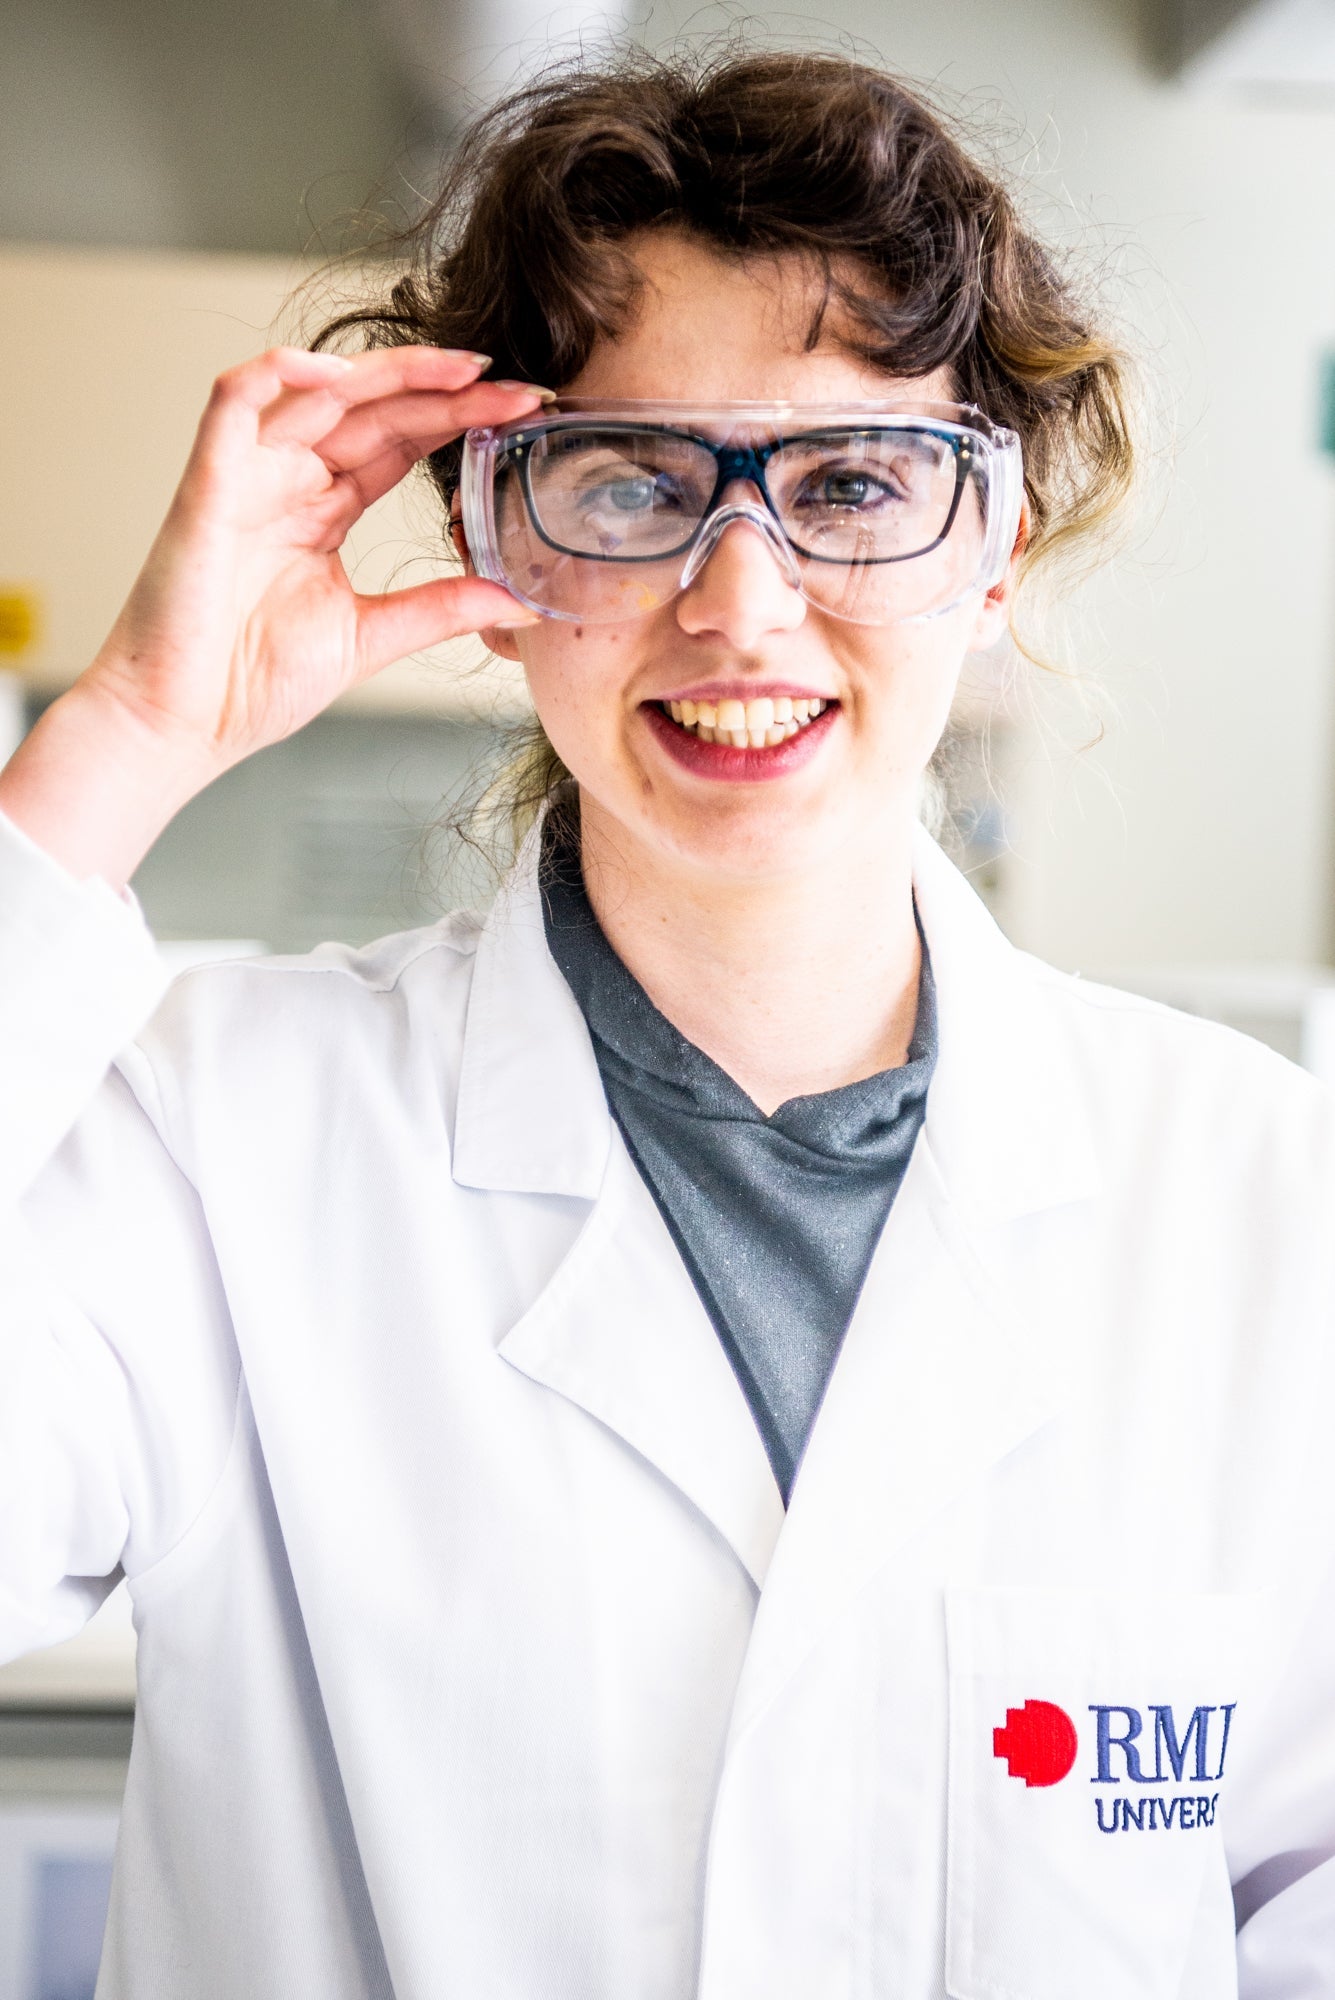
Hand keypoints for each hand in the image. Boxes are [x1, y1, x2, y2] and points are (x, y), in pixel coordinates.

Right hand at [82, 343, 543, 770]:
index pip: (399, 443)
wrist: (182, 723)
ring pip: (320, 392)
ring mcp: (249, 476)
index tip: (521, 416)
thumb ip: (442, 609)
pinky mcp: (209, 481)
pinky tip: (340, 374)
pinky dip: (281, 373)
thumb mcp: (373, 635)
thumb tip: (518, 603)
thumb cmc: (251, 684)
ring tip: (462, 371)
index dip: (457, 422)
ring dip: (392, 373)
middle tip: (514, 387)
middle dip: (445, 392)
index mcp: (324, 512)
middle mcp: (288, 482)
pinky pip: (235, 399)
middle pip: (373, 410)